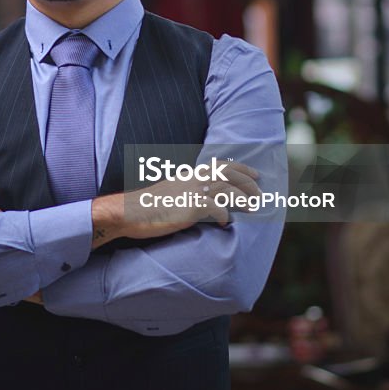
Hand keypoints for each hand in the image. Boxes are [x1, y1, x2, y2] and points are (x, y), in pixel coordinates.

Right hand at [91, 161, 261, 247]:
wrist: (129, 212)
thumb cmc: (148, 206)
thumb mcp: (170, 191)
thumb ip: (187, 190)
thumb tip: (201, 196)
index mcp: (190, 175)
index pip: (221, 165)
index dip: (241, 168)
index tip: (255, 174)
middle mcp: (193, 180)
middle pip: (229, 175)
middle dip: (248, 183)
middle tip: (260, 194)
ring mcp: (192, 193)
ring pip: (228, 191)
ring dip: (243, 199)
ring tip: (252, 208)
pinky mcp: (190, 209)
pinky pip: (216, 210)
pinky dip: (226, 216)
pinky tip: (227, 223)